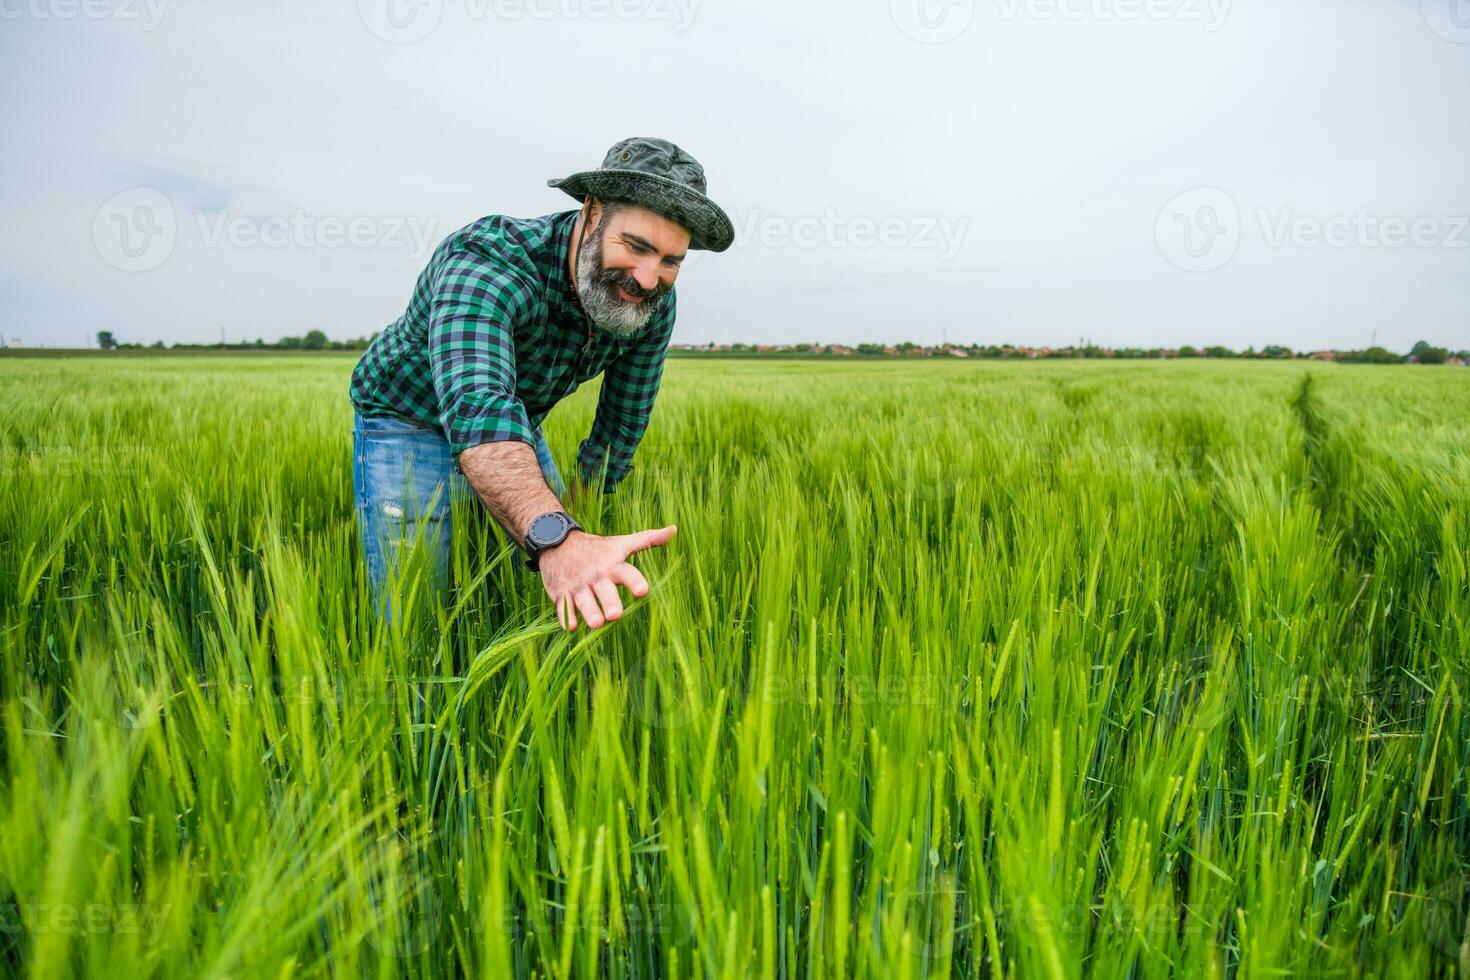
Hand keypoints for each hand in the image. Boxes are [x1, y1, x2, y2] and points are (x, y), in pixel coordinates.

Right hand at [538, 525, 676, 630]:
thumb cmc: (597, 549)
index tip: (643, 590)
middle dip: (610, 601)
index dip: (635, 581)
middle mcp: (596, 575)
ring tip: (597, 624)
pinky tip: (570, 627)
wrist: (558, 543)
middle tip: (616, 615)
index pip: (626, 572)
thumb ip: (648, 540)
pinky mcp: (561, 593)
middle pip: (604, 589)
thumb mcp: (621, 543)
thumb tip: (674, 530)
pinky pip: (563, 607)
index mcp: (613, 565)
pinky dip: (566, 616)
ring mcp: (578, 585)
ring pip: (584, 600)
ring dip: (590, 611)